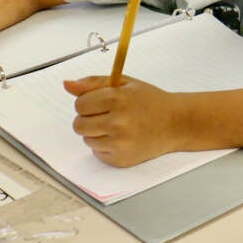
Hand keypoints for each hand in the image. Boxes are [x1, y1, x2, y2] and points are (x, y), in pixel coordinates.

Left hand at [64, 76, 182, 166]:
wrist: (176, 123)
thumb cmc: (150, 101)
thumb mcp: (124, 84)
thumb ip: (93, 83)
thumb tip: (66, 85)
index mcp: (117, 99)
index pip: (80, 104)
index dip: (88, 102)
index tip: (101, 102)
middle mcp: (117, 123)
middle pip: (79, 124)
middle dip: (88, 118)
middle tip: (107, 114)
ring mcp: (119, 144)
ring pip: (87, 139)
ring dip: (96, 133)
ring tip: (117, 126)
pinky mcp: (121, 160)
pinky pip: (97, 152)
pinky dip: (105, 146)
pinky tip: (122, 138)